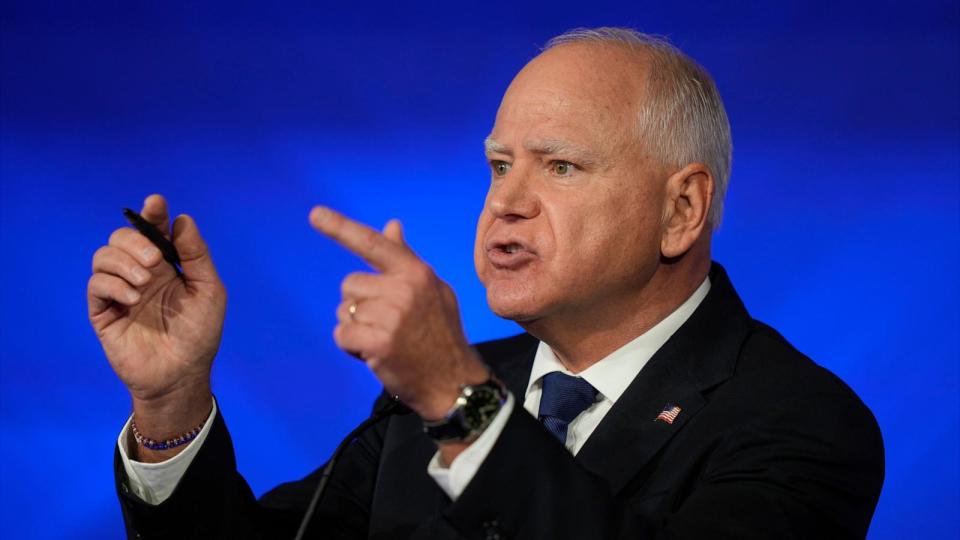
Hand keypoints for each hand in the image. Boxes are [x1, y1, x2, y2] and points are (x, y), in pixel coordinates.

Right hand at [88, 195, 224, 456]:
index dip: (152, 214)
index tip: (156, 203)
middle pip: (122, 237)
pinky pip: (96, 285)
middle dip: (135, 240)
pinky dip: (113, 284)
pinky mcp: (104, 312)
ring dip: (123, 262)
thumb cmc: (200, 334)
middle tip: (154, 260)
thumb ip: (196, 256)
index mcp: (168, 265)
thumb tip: (182, 219)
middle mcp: (141, 273)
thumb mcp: (209, 291)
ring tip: (145, 282)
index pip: (153, 230)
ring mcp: (121, 291)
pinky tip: (133, 298)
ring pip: (104, 255)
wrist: (182, 374)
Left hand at [309, 206, 488, 420]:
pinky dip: (352, 347)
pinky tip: (376, 354)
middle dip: (360, 305)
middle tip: (388, 325)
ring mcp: (392, 315)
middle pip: (350, 285)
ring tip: (386, 340)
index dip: (341, 227)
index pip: (373, 244)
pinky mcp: (379, 341)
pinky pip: (342, 334)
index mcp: (416, 272)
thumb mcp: (432, 290)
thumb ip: (405, 259)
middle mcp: (404, 288)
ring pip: (344, 311)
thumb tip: (391, 225)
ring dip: (357, 328)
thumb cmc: (440, 334)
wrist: (454, 382)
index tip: (315, 214)